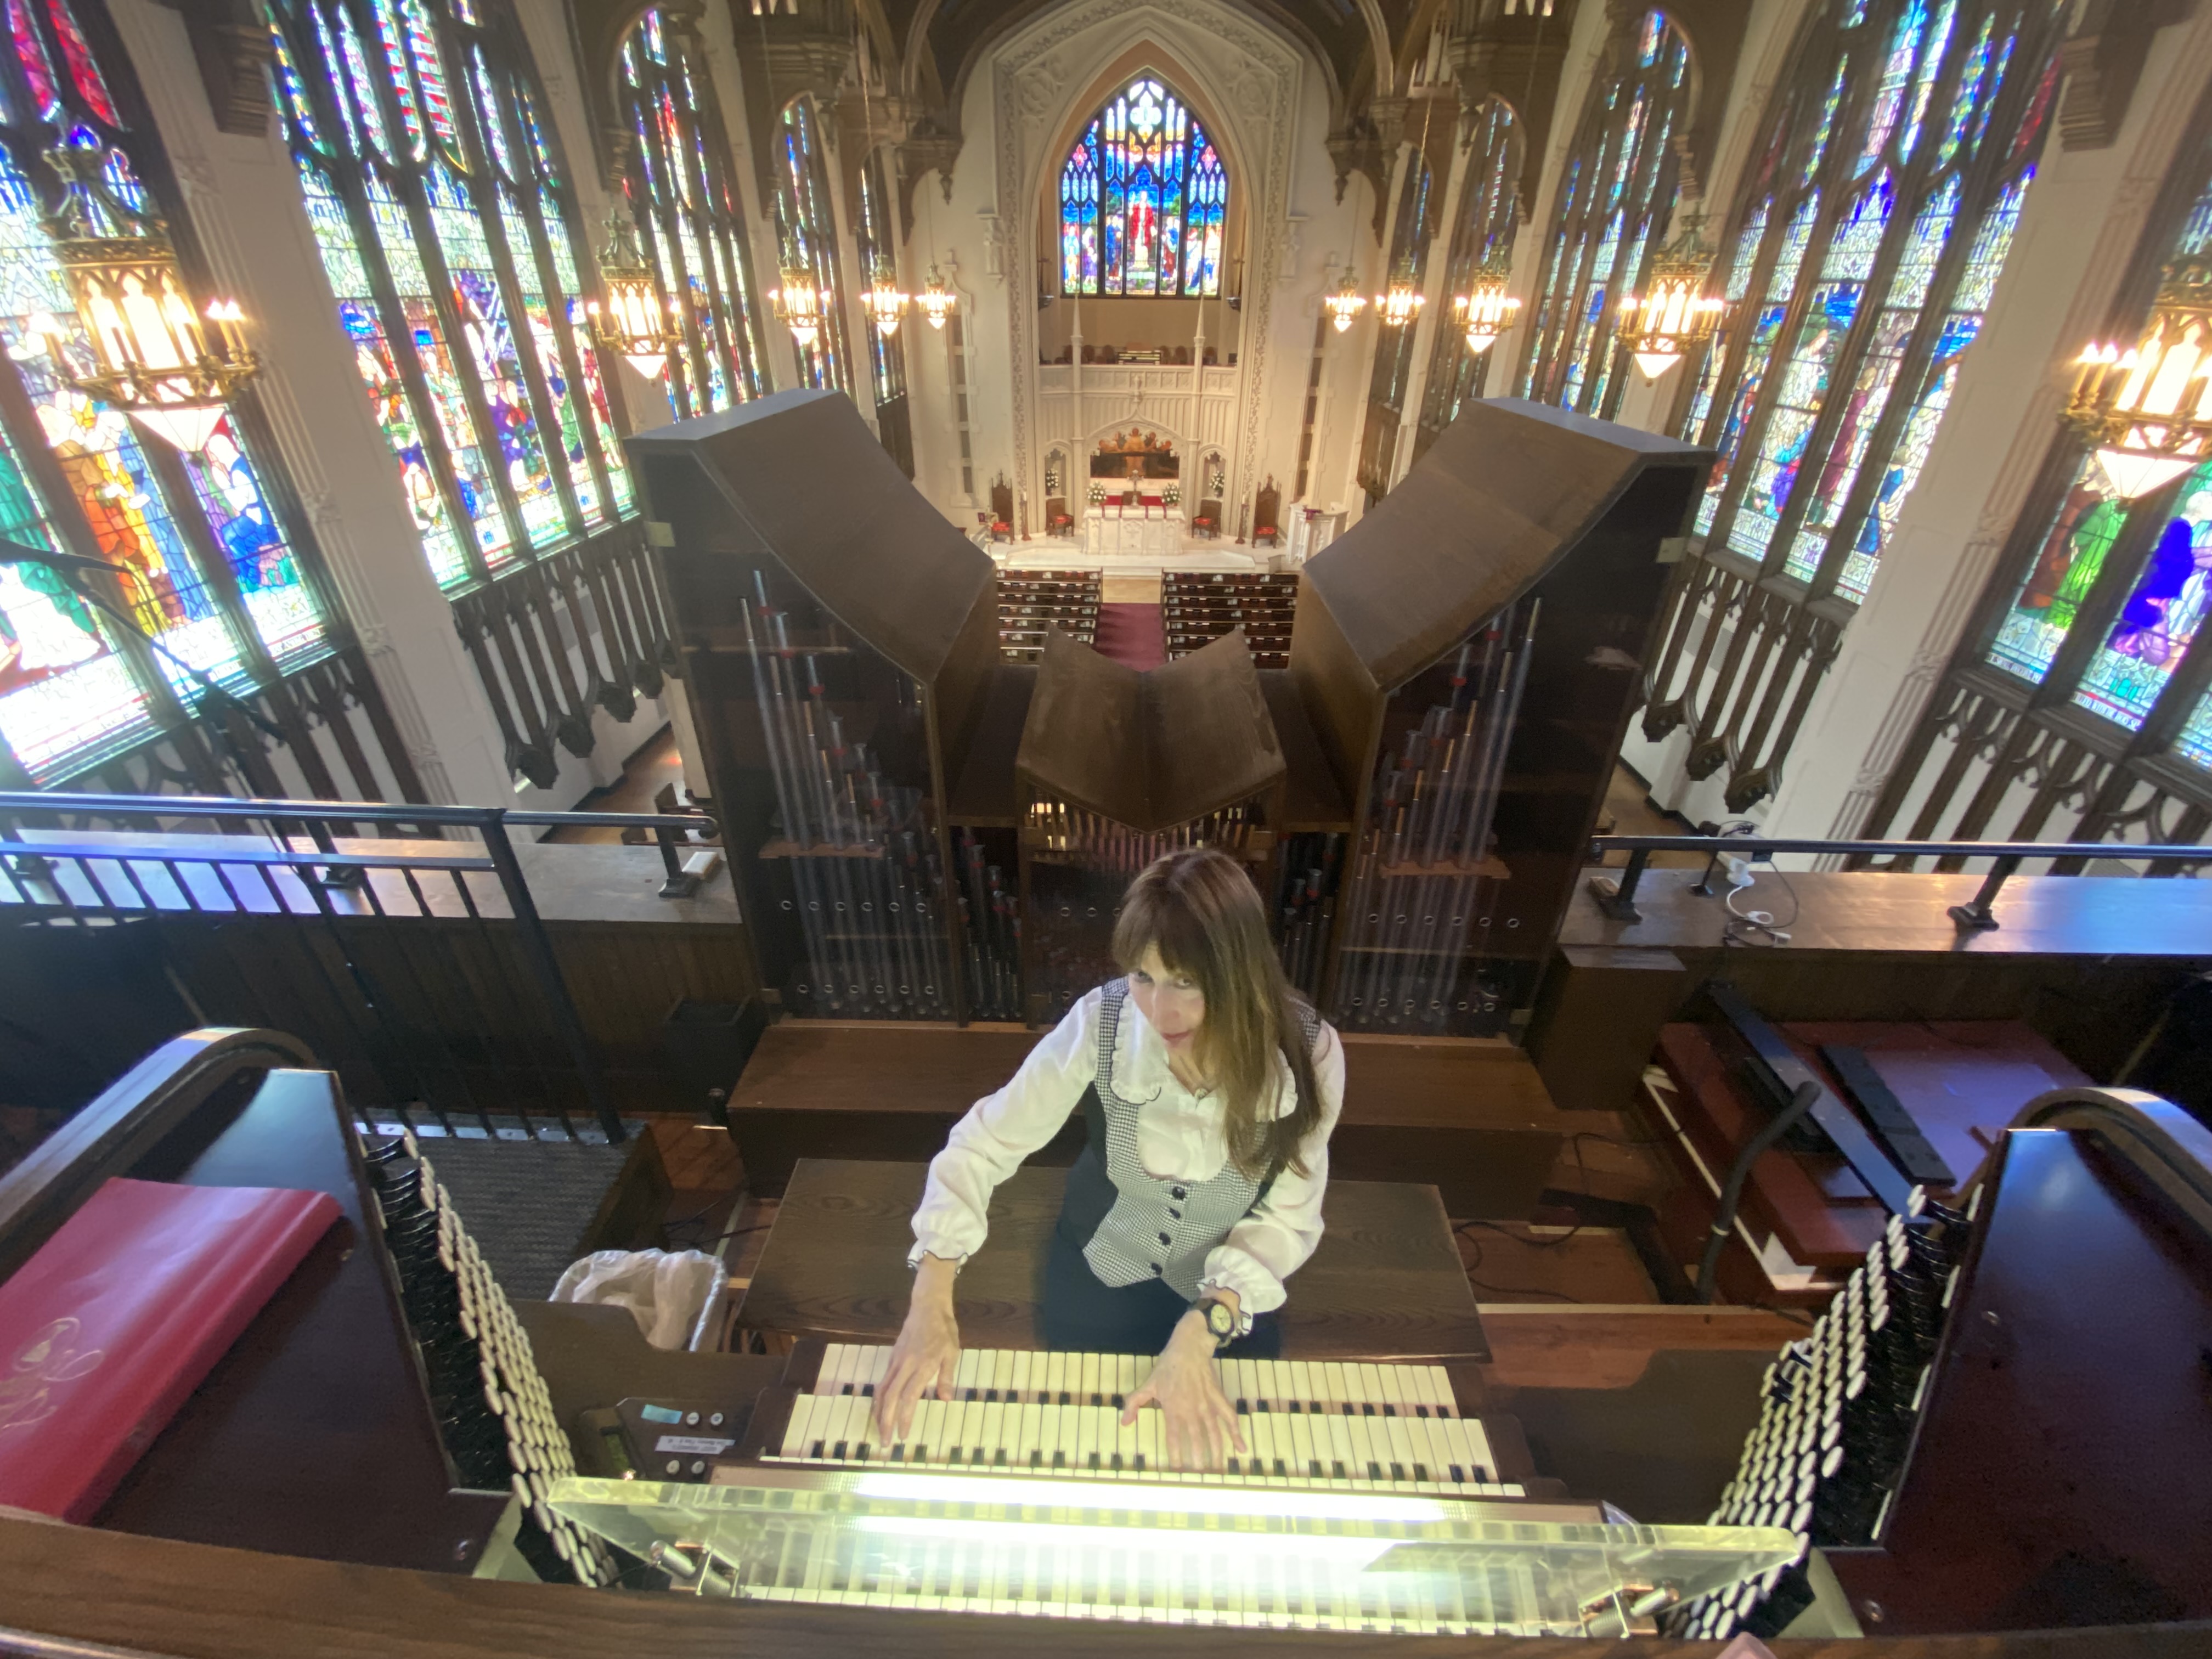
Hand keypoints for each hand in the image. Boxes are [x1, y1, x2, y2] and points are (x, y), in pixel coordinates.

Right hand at [875, 1256, 960, 1441]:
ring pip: (882, 1391)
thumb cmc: (944, 1330)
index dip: (904, 1419)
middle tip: (885, 1442)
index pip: (909, 1398)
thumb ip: (947, 1376)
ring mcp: (896, 1361)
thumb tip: (945, 1399)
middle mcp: (905, 1365)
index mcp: (922, 1365)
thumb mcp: (953, 1352)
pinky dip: (880, 1399)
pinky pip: (883, 1382)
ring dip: (879, 1412)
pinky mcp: (892, 1357)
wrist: (927, 1306)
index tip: (903, 1436)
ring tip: (880, 1430)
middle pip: (890, 1398)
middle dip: (886, 1422)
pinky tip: (881, 1409)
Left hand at [1122, 1311, 1245, 1469]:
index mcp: (1173, 1409)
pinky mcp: (1219, 1398)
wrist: (1189, 1347)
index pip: (1174, 1438)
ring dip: (1217, 1451)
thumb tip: (1125, 1423)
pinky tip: (1241, 1448)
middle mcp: (1192, 1410)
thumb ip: (1134, 1403)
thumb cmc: (1167, 1367)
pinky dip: (1236, 1433)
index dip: (1176, 1456)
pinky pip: (1229, 1418)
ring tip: (1218, 1469)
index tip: (1177, 1471)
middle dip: (1198, 1459)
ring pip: (1214, 1432)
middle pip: (1196, 1440)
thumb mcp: (1147, 1385)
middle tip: (1200, 1476)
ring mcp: (1207, 1405)